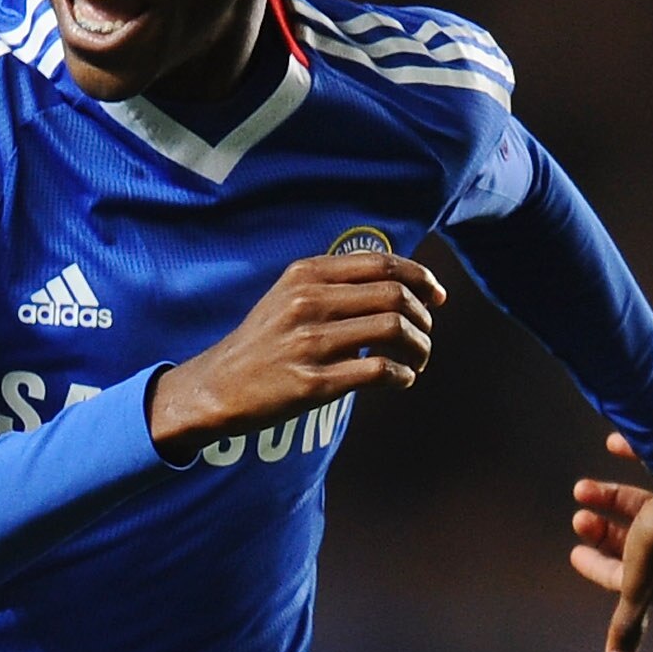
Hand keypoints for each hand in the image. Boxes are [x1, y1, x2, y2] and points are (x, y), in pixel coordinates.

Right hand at [148, 252, 446, 460]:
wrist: (216, 387)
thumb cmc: (262, 343)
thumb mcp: (289, 296)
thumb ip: (334, 284)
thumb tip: (397, 283)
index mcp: (306, 274)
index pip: (383, 264)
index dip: (421, 278)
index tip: (436, 297)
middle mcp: (309, 302)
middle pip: (394, 295)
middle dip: (423, 317)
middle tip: (426, 335)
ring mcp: (310, 342)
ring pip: (392, 330)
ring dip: (419, 347)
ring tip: (419, 359)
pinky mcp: (312, 383)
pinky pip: (377, 371)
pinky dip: (402, 376)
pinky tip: (403, 380)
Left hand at [570, 418, 652, 651]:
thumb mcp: (638, 581)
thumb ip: (627, 623)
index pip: (636, 575)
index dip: (601, 568)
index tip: (574, 553)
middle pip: (640, 540)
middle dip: (604, 531)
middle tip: (576, 518)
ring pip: (646, 503)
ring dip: (609, 496)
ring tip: (580, 488)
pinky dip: (635, 454)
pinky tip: (614, 445)